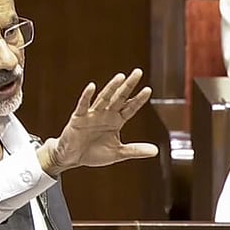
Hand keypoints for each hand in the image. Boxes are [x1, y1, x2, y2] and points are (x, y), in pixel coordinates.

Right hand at [37, 68, 157, 175]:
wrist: (73, 158)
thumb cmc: (94, 153)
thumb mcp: (118, 153)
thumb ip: (135, 150)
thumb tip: (156, 151)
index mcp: (116, 121)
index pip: (130, 108)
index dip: (138, 99)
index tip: (148, 89)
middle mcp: (106, 114)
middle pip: (119, 97)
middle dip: (128, 85)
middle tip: (138, 72)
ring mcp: (92, 114)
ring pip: (104, 98)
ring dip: (111, 88)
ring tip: (120, 77)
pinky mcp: (79, 118)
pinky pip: (83, 105)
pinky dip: (87, 96)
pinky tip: (91, 86)